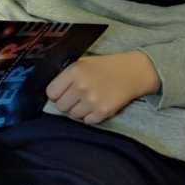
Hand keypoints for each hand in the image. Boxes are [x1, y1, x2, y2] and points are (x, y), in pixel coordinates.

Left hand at [45, 51, 160, 124]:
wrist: (132, 72)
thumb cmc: (106, 67)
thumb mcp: (83, 63)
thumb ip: (67, 76)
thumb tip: (52, 94)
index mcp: (74, 71)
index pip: (51, 92)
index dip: (56, 94)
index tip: (62, 92)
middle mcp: (81, 86)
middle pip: (61, 106)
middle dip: (67, 103)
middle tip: (77, 97)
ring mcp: (92, 100)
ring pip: (73, 115)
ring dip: (79, 110)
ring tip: (89, 100)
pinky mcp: (103, 111)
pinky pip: (87, 121)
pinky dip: (91, 116)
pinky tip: (97, 105)